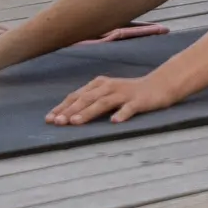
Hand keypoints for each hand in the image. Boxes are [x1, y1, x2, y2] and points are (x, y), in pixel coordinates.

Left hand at [46, 72, 184, 125]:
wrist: (159, 86)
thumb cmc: (128, 93)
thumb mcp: (107, 94)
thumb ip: (90, 102)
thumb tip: (66, 116)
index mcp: (99, 85)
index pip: (76, 96)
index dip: (62, 107)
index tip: (49, 119)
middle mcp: (109, 87)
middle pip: (86, 99)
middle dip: (70, 111)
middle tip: (57, 122)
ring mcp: (124, 94)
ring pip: (103, 103)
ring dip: (89, 112)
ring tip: (76, 122)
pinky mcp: (138, 101)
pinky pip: (129, 108)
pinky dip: (122, 114)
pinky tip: (114, 122)